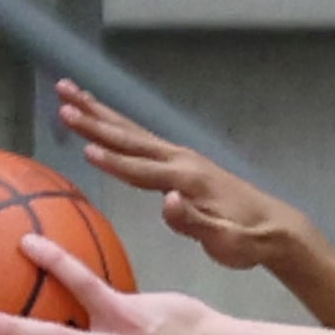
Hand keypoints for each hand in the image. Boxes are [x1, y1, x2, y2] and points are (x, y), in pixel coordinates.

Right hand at [58, 81, 306, 273]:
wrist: (273, 228)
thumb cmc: (246, 241)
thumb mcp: (224, 241)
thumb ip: (195, 223)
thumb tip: (168, 202)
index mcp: (186, 179)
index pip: (142, 169)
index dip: (113, 161)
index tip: (84, 148)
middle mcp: (180, 160)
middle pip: (130, 137)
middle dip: (95, 120)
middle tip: (62, 100)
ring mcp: (181, 157)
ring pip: (132, 131)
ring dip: (99, 112)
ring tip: (69, 92)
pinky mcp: (182, 161)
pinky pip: (141, 138)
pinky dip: (118, 124)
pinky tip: (104, 118)